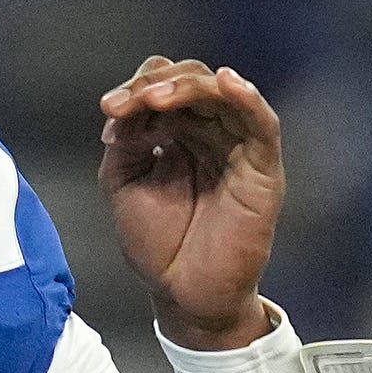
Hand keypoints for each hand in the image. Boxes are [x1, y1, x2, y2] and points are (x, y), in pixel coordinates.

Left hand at [100, 56, 280, 349]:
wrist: (182, 290)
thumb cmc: (157, 242)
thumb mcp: (124, 182)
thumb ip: (126, 141)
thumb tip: (126, 108)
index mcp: (175, 134)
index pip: (162, 89)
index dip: (136, 89)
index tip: (108, 110)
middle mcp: (209, 134)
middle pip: (191, 82)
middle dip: (154, 87)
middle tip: (123, 105)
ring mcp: (237, 147)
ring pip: (223, 95)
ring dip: (188, 88)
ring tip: (154, 99)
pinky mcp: (263, 167)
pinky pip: (261, 123)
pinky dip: (247, 98)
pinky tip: (225, 83)